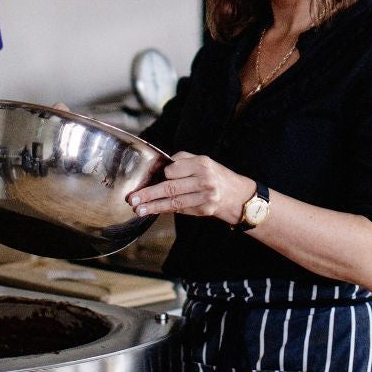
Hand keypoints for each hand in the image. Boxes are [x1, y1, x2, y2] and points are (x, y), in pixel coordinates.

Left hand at [127, 151, 249, 224]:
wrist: (238, 194)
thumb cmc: (215, 175)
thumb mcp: (203, 161)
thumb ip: (182, 162)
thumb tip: (158, 168)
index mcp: (201, 164)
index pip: (172, 170)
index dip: (159, 175)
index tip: (145, 179)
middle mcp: (204, 180)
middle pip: (171, 188)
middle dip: (149, 194)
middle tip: (133, 199)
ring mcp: (205, 197)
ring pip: (174, 202)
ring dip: (154, 207)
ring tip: (138, 209)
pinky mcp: (204, 210)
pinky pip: (180, 209)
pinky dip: (165, 210)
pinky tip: (153, 210)